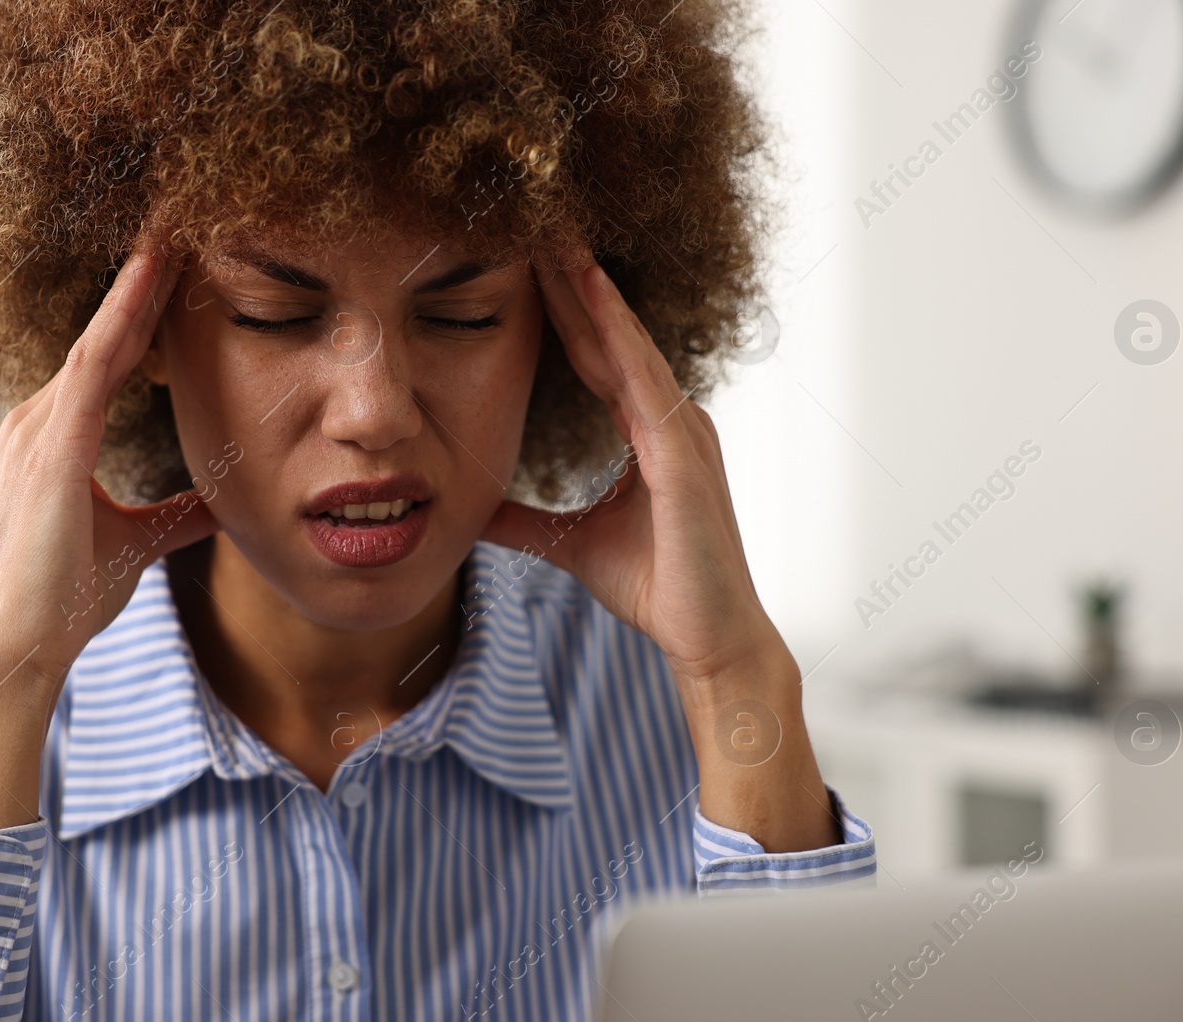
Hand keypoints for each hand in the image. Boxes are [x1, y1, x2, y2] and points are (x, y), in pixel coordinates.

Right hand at [0, 219, 217, 690]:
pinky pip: (93, 368)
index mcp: (58, 436)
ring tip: (173, 233)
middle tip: (180, 224)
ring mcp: (38, 430)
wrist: (27, 645)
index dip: (147, 311)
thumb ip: (179, 512)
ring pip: (100, 340)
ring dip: (137, 285)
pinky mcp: (51, 450)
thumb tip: (222, 498)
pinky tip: (149, 281)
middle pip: (106, 336)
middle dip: (143, 282)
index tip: (181, 267)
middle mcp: (40, 421)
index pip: (113, 358)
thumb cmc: (70, 596)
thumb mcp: (140, 541)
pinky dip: (122, 321)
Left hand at [482, 258, 789, 689]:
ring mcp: (681, 430)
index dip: (561, 309)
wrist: (710, 639)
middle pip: (609, 335)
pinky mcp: (682, 452)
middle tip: (536, 222)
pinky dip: (618, 333)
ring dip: (591, 289)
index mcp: (648, 432)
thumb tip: (471, 509)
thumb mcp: (571, 544)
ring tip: (556, 237)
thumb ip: (525, 521)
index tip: (524, 261)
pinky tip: (591, 293)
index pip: (595, 356)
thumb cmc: (659, 590)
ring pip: (627, 343)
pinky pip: (643, 379)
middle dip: (572, 280)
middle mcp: (670, 418)